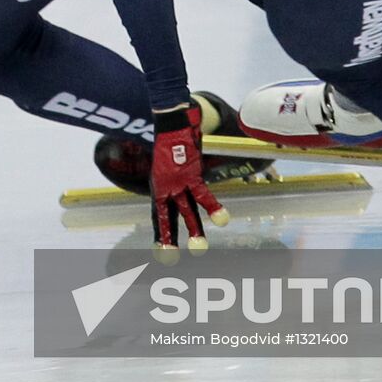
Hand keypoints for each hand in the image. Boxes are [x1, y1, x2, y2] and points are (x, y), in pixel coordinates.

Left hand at [150, 102, 228, 253]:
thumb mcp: (166, 165)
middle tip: (171, 259)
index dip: (161, 233)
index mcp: (159, 189)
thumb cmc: (170, 142)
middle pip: (170, 217)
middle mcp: (166, 189)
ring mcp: (178, 183)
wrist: (170, 123)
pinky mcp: (191, 175)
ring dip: (195, 229)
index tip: (159, 251)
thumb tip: (181, 186)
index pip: (158, 216)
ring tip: (200, 248)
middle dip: (171, 238)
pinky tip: (223, 220)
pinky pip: (203, 194)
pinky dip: (214, 207)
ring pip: (187, 211)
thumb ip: (174, 179)